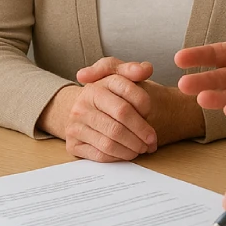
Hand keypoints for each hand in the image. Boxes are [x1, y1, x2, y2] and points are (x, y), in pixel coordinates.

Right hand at [77, 58, 205, 144]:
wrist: (82, 111)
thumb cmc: (108, 95)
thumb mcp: (118, 77)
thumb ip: (134, 70)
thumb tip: (146, 69)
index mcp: (99, 83)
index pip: (128, 91)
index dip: (145, 105)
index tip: (150, 113)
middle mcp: (84, 101)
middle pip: (121, 116)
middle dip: (142, 131)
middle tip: (152, 140)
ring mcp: (76, 123)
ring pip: (111, 139)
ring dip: (133, 147)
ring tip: (142, 148)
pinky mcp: (73, 144)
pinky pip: (101, 154)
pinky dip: (119, 157)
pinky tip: (127, 153)